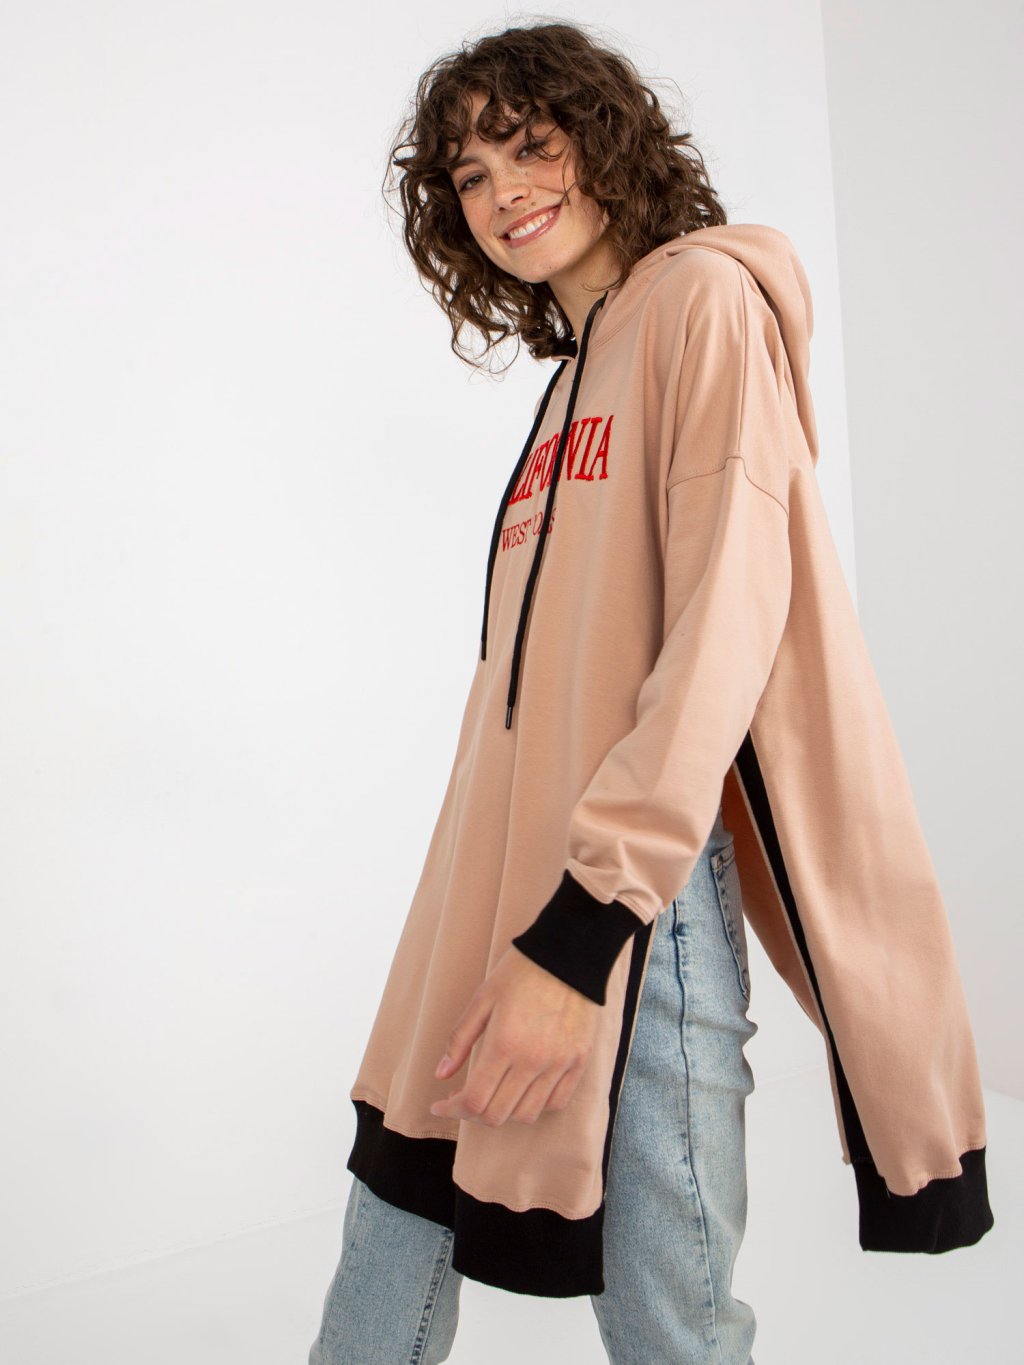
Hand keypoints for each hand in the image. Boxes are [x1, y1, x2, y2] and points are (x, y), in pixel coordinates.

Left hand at [429, 944, 600, 1126]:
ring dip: (504, 1112)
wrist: (569, 953)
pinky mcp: (579, 1061)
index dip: (452, 1110)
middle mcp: (533, 1061)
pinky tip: (523, 1089)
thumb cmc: (521, 972)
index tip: (440, 1104)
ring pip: (526, 1115)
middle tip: (463, 1098)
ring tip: (494, 1092)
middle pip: (497, 1115)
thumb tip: (441, 1074)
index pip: (474, 1100)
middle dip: (472, 1113)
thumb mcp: (482, 999)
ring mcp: (560, 1064)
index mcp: (504, 1043)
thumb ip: (459, 1039)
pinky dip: (536, 1105)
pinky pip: (557, 1103)